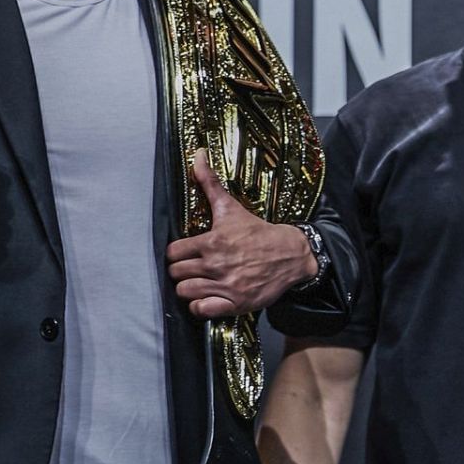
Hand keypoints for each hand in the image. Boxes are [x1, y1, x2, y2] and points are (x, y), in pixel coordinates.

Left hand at [166, 150, 315, 317]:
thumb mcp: (231, 207)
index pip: (173, 253)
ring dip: (190, 289)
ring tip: (200, 283)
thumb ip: (209, 183)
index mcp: (211, 241)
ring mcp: (225, 285)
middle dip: (182, 271)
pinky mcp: (235, 303)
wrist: (290, 254)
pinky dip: (201, 306)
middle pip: (176, 274)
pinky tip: (208, 298)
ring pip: (186, 292)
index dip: (177, 254)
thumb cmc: (258, 232)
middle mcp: (216, 264)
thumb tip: (197, 154)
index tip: (187, 254)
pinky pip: (202, 310)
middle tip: (193, 269)